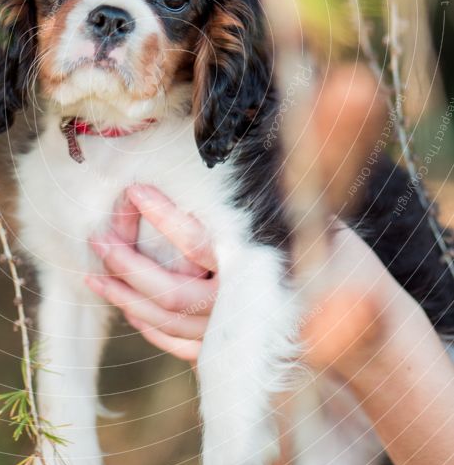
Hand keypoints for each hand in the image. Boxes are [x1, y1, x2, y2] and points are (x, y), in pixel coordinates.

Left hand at [85, 185, 425, 380]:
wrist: (369, 325)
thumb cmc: (340, 259)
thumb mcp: (320, 214)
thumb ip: (297, 181)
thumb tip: (301, 111)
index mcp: (261, 268)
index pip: (201, 245)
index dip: (164, 218)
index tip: (135, 191)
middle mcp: (244, 308)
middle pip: (174, 293)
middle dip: (130, 266)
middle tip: (98, 237)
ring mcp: (236, 337)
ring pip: (170, 323)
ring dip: (127, 298)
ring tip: (94, 272)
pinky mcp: (231, 353)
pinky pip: (181, 348)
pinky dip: (151, 328)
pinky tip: (126, 307)